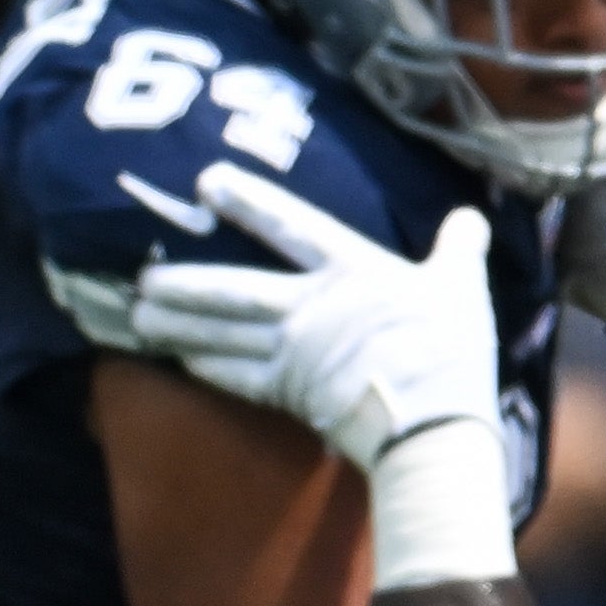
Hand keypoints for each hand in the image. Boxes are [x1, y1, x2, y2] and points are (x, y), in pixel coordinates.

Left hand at [119, 165, 496, 469]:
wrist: (433, 422)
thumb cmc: (449, 351)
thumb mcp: (462, 288)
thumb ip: (458, 249)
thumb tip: (470, 217)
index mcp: (352, 271)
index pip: (292, 227)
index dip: (248, 203)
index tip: (206, 183)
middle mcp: (309, 307)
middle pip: (234, 288)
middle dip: (183, 281)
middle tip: (139, 275)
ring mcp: (292, 352)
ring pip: (221, 332)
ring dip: (176, 324)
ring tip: (135, 315)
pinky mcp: (286, 394)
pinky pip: (234, 376)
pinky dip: (203, 365)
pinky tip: (176, 356)